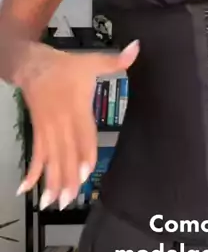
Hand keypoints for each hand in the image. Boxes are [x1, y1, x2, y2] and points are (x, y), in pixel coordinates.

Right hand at [16, 40, 139, 207]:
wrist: (31, 64)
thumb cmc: (64, 66)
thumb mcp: (90, 60)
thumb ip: (115, 61)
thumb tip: (137, 48)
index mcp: (75, 108)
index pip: (83, 134)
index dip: (84, 153)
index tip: (86, 172)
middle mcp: (61, 122)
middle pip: (65, 153)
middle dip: (67, 177)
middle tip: (69, 200)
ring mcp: (48, 130)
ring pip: (51, 159)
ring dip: (52, 181)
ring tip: (53, 203)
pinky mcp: (39, 132)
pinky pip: (36, 155)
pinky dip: (32, 172)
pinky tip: (26, 189)